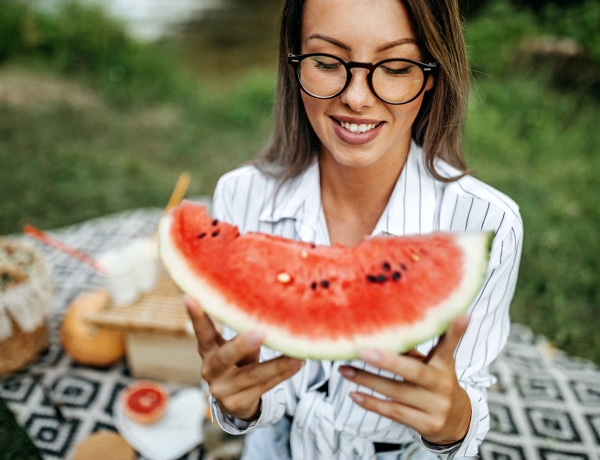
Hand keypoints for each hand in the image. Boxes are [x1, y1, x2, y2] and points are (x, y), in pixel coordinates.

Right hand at [184, 295, 304, 419]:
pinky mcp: (236, 404)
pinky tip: (296, 364)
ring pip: (251, 375)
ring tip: (295, 356)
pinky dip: (281, 375)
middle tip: (260, 333)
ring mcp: (222, 389)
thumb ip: (244, 333)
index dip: (196, 316)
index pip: (202, 332)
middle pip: (225, 358)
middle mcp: (211, 370)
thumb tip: (268, 309)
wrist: (235, 400)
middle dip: (242, 345)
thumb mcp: (236, 348)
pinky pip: (263, 387)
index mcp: (208, 350)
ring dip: (276, 365)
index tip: (190, 297)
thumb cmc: (238, 362)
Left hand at [339, 315, 471, 444]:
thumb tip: (385, 330)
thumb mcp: (434, 366)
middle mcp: (442, 385)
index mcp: (445, 366)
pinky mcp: (426, 425)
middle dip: (387, 362)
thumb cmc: (436, 383)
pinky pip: (393, 412)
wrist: (457, 421)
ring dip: (367, 381)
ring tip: (345, 370)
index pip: (449, 346)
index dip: (456, 331)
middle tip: (362, 351)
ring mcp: (435, 407)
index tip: (462, 314)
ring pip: (396, 392)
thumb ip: (414, 351)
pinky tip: (354, 394)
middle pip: (414, 372)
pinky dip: (371, 403)